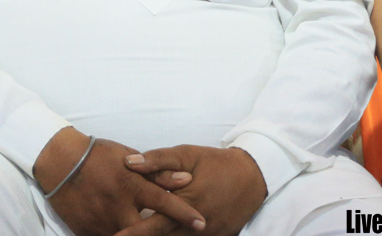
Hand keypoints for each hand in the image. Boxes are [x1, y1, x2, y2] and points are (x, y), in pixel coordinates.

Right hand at [34, 128, 205, 235]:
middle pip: (147, 230)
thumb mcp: (129, 157)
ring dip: (138, 234)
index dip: (185, 214)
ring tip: (144, 230)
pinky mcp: (87, 231)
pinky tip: (124, 232)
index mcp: (131, 185)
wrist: (60, 163)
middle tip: (176, 234)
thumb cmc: (99, 155)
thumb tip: (186, 180)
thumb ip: (157, 171)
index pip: (165, 202)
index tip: (202, 223)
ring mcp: (102, 221)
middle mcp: (118, 206)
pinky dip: (118, 235)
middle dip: (161, 233)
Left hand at [117, 145, 266, 235]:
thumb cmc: (216, 163)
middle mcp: (197, 224)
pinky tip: (165, 235)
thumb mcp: (187, 154)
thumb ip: (157, 159)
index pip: (154, 223)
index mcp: (187, 201)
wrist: (253, 176)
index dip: (133, 233)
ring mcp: (207, 235)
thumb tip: (128, 162)